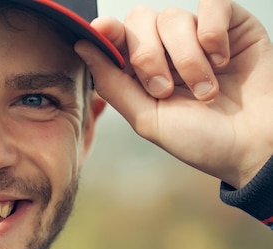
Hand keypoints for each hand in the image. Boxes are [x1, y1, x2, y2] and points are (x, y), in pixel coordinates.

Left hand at [75, 0, 272, 187]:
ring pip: (173, 18)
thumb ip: (113, 84)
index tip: (102, 31)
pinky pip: (212, 5)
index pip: (116, 38)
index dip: (107, 32)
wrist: (252, 147)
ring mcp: (199, 36)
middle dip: (146, 56)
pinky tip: (222, 60)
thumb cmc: (201, 140)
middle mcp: (167, 49)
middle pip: (139, 21)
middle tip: (164, 89)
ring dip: (186, 59)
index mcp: (141, 71)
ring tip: (205, 91)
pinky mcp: (232, 25)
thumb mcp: (148, 119)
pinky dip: (212, 33)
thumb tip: (83, 47)